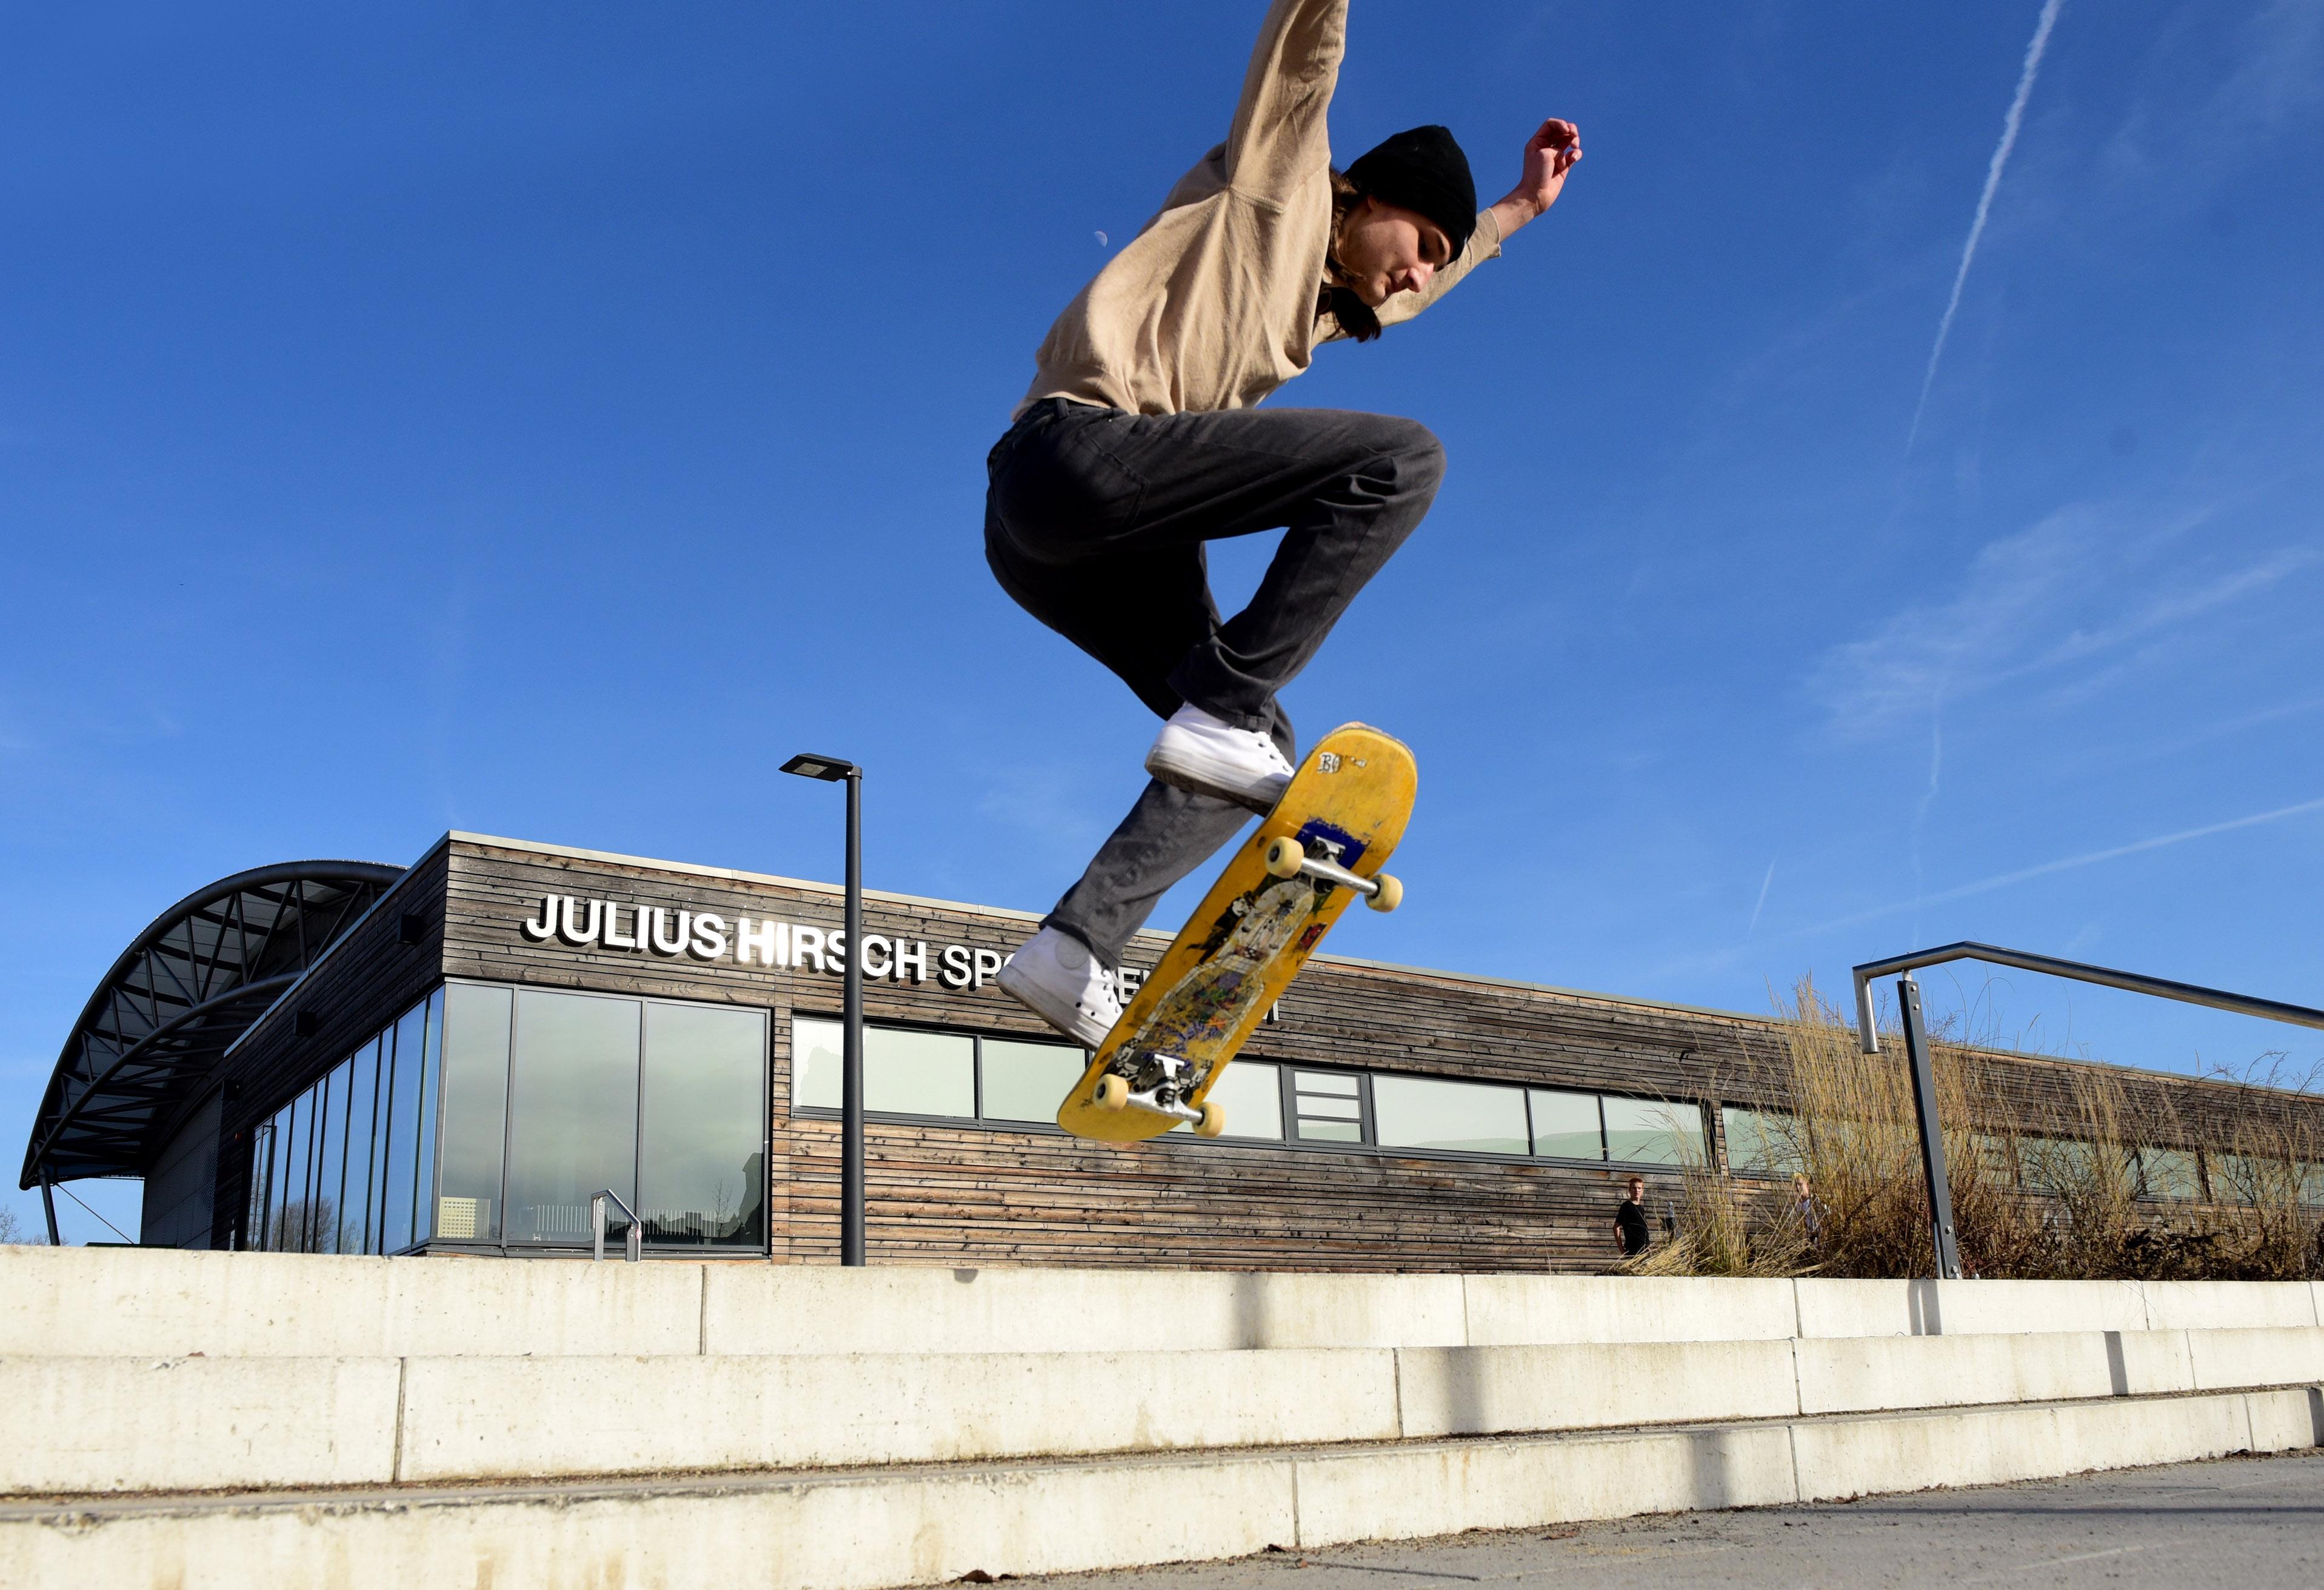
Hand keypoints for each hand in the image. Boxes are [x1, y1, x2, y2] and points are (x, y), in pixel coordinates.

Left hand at [1493, 118, 1581, 235]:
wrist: (1535, 196)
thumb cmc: (1536, 175)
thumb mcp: (1544, 154)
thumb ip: (1557, 146)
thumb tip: (1566, 151)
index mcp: (1537, 142)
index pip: (1551, 125)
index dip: (1560, 124)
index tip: (1565, 130)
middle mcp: (1546, 148)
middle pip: (1562, 131)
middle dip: (1570, 130)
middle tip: (1573, 135)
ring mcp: (1555, 157)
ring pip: (1569, 142)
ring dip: (1574, 140)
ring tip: (1574, 145)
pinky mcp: (1564, 167)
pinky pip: (1573, 155)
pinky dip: (1576, 154)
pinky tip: (1574, 158)